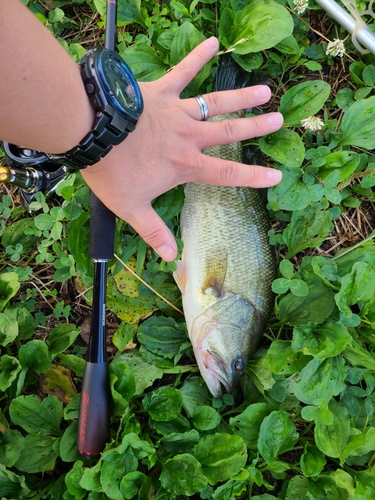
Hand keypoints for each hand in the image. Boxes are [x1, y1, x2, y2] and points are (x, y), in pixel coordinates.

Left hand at [82, 37, 282, 261]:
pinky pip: (183, 71)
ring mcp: (177, 112)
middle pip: (229, 132)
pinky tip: (214, 40)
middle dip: (256, 127)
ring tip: (265, 91)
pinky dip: (198, 56)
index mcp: (185, 165)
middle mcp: (188, 137)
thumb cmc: (111, 172)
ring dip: (242, 97)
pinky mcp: (160, 91)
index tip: (277, 175)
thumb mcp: (132, 208)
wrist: (91, 133)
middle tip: (279, 120)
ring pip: (216, 103)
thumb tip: (170, 257)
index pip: (227, 173)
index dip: (253, 176)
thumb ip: (154, 231)